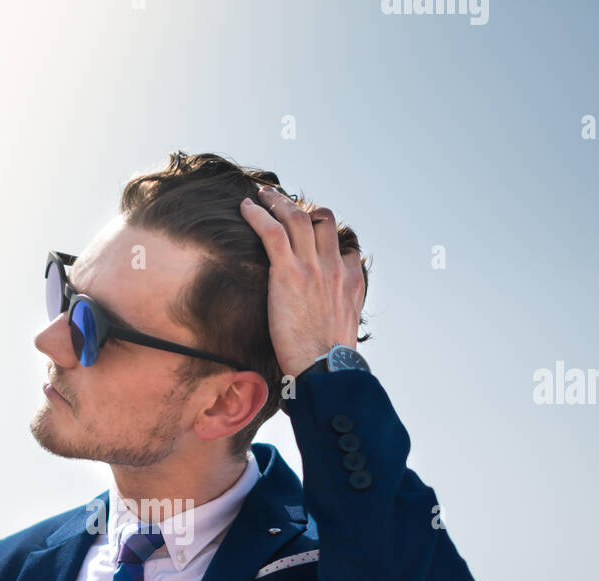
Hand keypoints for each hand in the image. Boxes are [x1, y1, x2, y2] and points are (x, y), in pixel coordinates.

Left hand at [240, 185, 365, 376]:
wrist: (325, 368)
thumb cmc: (330, 359)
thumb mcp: (347, 328)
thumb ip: (341, 311)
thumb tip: (329, 316)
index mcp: (351, 279)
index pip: (343, 242)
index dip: (326, 232)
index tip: (309, 230)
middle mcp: (335, 266)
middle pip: (322, 220)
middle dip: (302, 207)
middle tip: (283, 202)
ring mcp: (313, 267)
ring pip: (296, 218)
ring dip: (278, 201)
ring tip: (262, 195)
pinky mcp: (289, 273)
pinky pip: (272, 232)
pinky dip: (258, 214)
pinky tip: (246, 207)